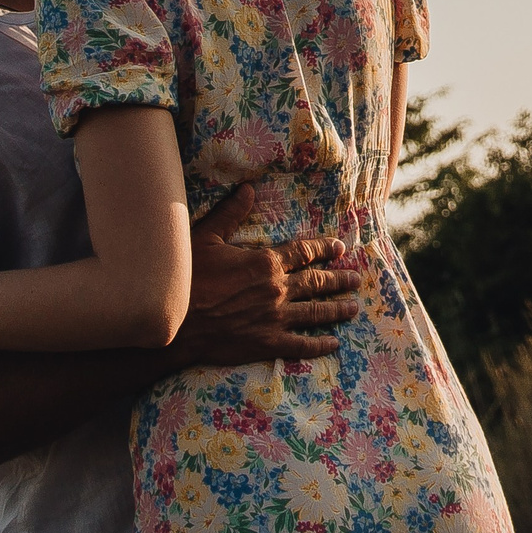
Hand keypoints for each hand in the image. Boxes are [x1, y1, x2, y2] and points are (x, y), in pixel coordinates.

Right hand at [173, 185, 366, 366]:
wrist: (175, 324)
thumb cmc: (187, 278)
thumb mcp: (206, 238)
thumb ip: (230, 213)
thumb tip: (248, 188)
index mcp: (265, 262)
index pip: (303, 252)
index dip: (323, 248)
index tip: (340, 248)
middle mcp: (277, 289)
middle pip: (316, 282)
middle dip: (338, 279)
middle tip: (356, 279)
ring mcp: (275, 318)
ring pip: (315, 311)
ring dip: (337, 309)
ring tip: (354, 307)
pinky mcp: (267, 343)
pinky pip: (300, 344)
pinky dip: (319, 344)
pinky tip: (334, 344)